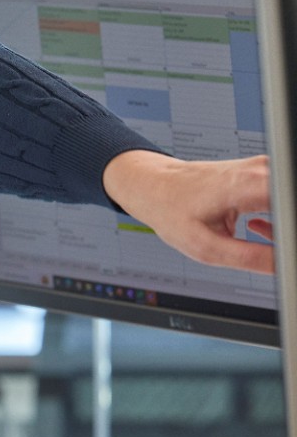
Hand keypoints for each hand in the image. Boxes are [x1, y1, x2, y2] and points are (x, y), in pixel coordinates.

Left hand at [102, 150, 273, 273]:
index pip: (290, 203)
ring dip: (284, 228)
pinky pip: (284, 196)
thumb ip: (252, 259)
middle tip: (275, 253)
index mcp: (250, 186)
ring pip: (288, 200)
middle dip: (286, 232)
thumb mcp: (207, 247)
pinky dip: (280, 219)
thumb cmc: (171, 209)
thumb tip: (286, 266)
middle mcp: (261, 171)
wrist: (153, 185)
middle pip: (290, 199)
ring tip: (254, 237)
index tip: (283, 252)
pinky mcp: (260, 174)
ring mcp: (262, 169)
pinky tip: (256, 230)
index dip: (289, 234)